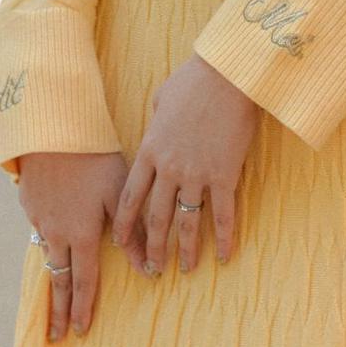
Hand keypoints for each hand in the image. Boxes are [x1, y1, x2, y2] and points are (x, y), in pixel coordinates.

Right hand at [16, 150, 148, 341]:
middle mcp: (56, 233)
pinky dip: (46, 246)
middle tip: (55, 336)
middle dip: (57, 311)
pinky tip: (51, 248)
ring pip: (47, 257)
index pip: (83, 281)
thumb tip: (149, 268)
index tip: (79, 331)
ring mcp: (38, 220)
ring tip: (52, 301)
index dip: (82, 308)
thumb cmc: (94, 157)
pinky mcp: (28, 204)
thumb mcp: (118, 193)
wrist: (51, 128)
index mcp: (81, 234)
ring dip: (50, 281)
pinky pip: (39, 232)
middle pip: (58, 281)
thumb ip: (133, 233)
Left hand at [112, 54, 260, 275]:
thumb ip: (155, 122)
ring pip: (187, 221)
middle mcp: (169, 169)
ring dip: (186, 249)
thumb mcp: (161, 100)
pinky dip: (223, 238)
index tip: (120, 244)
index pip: (131, 197)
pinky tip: (224, 256)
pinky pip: (223, 214)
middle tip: (152, 270)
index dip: (125, 224)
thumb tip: (156, 125)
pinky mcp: (224, 175)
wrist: (225, 76)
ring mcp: (196, 174)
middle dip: (153, 248)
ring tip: (186, 269)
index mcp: (150, 151)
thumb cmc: (193, 81)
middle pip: (156, 217)